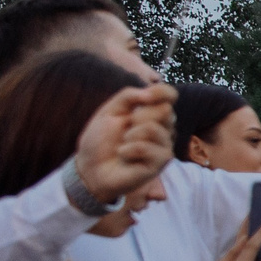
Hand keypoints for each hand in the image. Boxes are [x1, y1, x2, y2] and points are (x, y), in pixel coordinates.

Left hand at [74, 83, 176, 204]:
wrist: (91, 168)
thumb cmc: (100, 140)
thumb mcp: (109, 111)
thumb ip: (128, 96)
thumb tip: (148, 94)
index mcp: (152, 113)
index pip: (169, 95)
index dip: (160, 92)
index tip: (144, 97)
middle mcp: (163, 128)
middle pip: (165, 110)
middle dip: (139, 116)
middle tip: (125, 129)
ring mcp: (164, 146)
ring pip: (154, 129)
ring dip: (130, 135)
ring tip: (123, 144)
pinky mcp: (160, 162)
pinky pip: (146, 147)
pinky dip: (129, 150)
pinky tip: (124, 155)